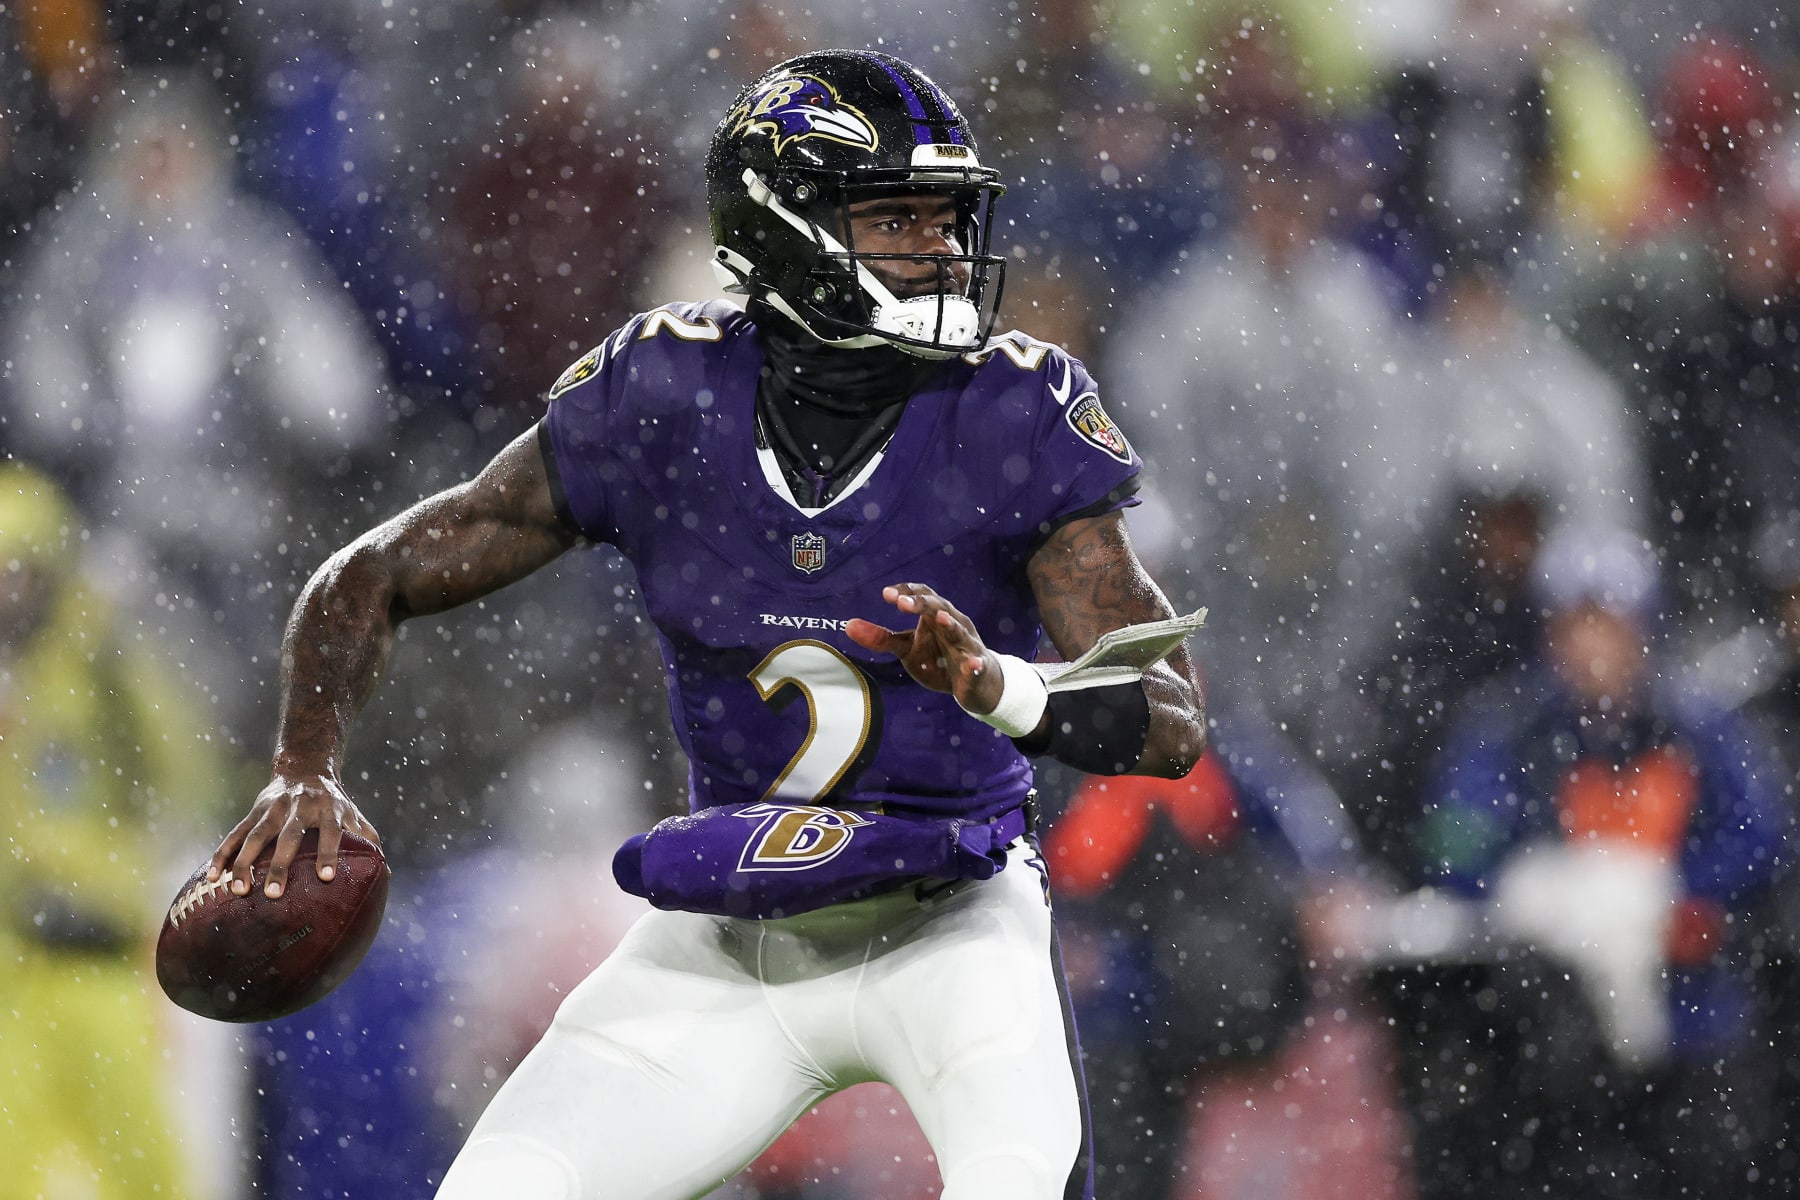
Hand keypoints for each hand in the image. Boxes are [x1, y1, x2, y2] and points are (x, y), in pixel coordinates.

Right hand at [207, 771, 380, 899]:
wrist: (305, 769)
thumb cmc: (334, 802)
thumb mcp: (353, 813)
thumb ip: (366, 836)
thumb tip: (381, 865)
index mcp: (328, 809)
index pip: (330, 831)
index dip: (329, 853)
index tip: (326, 877)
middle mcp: (298, 808)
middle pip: (288, 837)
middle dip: (279, 865)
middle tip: (273, 894)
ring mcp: (272, 810)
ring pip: (256, 836)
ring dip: (244, 863)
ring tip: (238, 890)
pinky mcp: (253, 813)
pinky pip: (235, 834)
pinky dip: (223, 854)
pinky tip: (214, 877)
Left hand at [846, 583, 1004, 714]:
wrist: (975, 683)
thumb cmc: (939, 658)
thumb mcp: (907, 648)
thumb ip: (881, 638)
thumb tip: (848, 626)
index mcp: (935, 616)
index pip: (923, 596)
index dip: (906, 592)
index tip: (885, 594)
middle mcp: (954, 624)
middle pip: (939, 608)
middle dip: (922, 604)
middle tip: (901, 603)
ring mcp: (967, 645)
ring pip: (961, 632)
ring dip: (951, 625)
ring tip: (941, 619)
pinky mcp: (977, 667)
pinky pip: (977, 664)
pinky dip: (975, 664)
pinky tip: (972, 665)